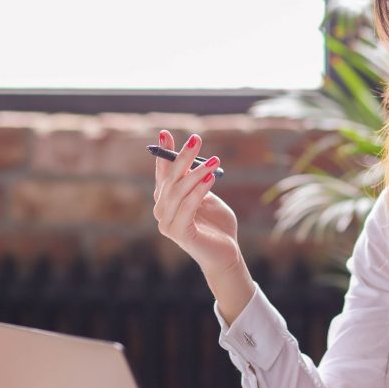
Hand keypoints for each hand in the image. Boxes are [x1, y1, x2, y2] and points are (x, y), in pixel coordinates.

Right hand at [152, 130, 239, 274]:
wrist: (226, 253)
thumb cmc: (217, 225)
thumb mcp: (207, 197)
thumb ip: (197, 181)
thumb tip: (194, 159)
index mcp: (167, 200)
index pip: (163, 172)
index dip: (164, 153)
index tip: (165, 133)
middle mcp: (162, 210)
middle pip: (170, 178)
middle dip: (182, 157)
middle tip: (196, 139)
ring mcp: (167, 223)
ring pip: (179, 191)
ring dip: (196, 172)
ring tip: (214, 161)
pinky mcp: (178, 233)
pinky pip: (188, 207)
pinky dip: (199, 191)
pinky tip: (210, 178)